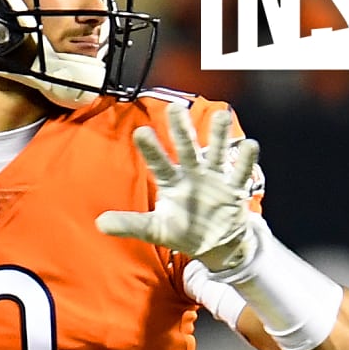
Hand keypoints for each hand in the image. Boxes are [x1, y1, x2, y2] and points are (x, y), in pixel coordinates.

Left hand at [95, 104, 258, 271]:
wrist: (217, 242)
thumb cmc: (184, 230)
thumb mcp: (156, 229)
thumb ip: (131, 224)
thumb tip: (99, 223)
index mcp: (171, 182)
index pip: (159, 163)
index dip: (151, 149)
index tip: (141, 132)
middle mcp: (192, 174)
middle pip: (186, 148)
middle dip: (182, 129)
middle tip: (175, 107)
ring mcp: (214, 178)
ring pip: (216, 152)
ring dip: (218, 135)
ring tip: (220, 115)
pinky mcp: (234, 188)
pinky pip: (240, 172)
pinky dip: (246, 159)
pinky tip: (249, 144)